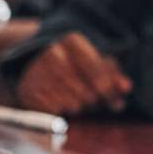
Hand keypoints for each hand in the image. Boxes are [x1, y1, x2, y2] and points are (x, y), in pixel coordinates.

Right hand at [16, 32, 131, 115]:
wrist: (35, 59)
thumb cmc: (75, 62)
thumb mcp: (96, 62)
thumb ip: (113, 75)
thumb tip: (126, 88)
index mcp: (72, 40)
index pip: (96, 72)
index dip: (109, 91)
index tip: (116, 103)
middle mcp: (52, 52)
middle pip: (84, 91)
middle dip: (93, 101)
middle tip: (94, 102)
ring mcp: (36, 71)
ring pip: (70, 103)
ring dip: (78, 107)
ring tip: (79, 102)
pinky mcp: (26, 89)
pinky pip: (53, 111)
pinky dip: (62, 112)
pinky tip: (63, 105)